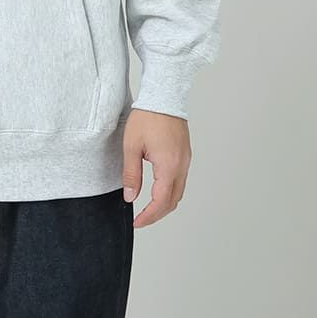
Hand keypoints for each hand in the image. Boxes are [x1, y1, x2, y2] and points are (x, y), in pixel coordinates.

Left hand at [121, 108, 190, 227]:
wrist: (164, 95)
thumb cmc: (147, 117)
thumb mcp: (132, 146)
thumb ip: (131, 174)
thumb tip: (130, 196)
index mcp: (169, 166)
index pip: (161, 202)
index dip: (149, 216)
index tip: (137, 222)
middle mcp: (181, 166)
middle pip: (173, 201)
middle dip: (157, 214)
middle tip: (141, 218)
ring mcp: (186, 160)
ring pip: (179, 192)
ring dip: (165, 203)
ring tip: (147, 207)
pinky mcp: (185, 154)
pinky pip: (180, 180)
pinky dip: (170, 190)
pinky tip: (157, 189)